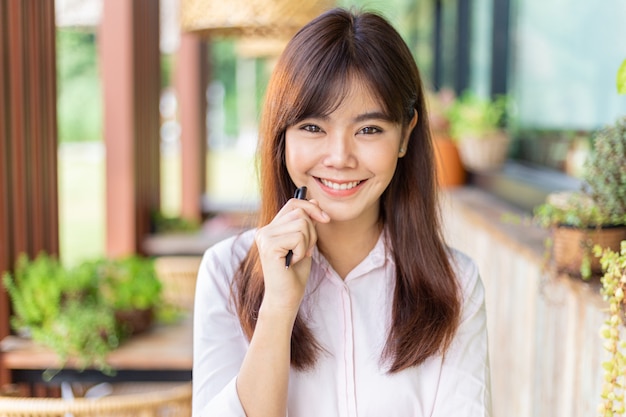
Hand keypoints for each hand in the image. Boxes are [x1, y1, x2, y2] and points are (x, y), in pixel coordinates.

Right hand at [254, 198, 329, 312]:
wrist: (286, 298)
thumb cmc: (294, 274)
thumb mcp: (304, 243)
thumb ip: (306, 223)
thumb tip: (314, 200)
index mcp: (270, 228)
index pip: (293, 204)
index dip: (311, 208)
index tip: (325, 219)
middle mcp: (264, 230)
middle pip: (300, 213)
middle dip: (312, 232)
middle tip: (305, 251)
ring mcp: (264, 237)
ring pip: (301, 224)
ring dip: (307, 243)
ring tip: (299, 256)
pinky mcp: (269, 246)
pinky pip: (298, 237)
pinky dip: (302, 250)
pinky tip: (293, 261)